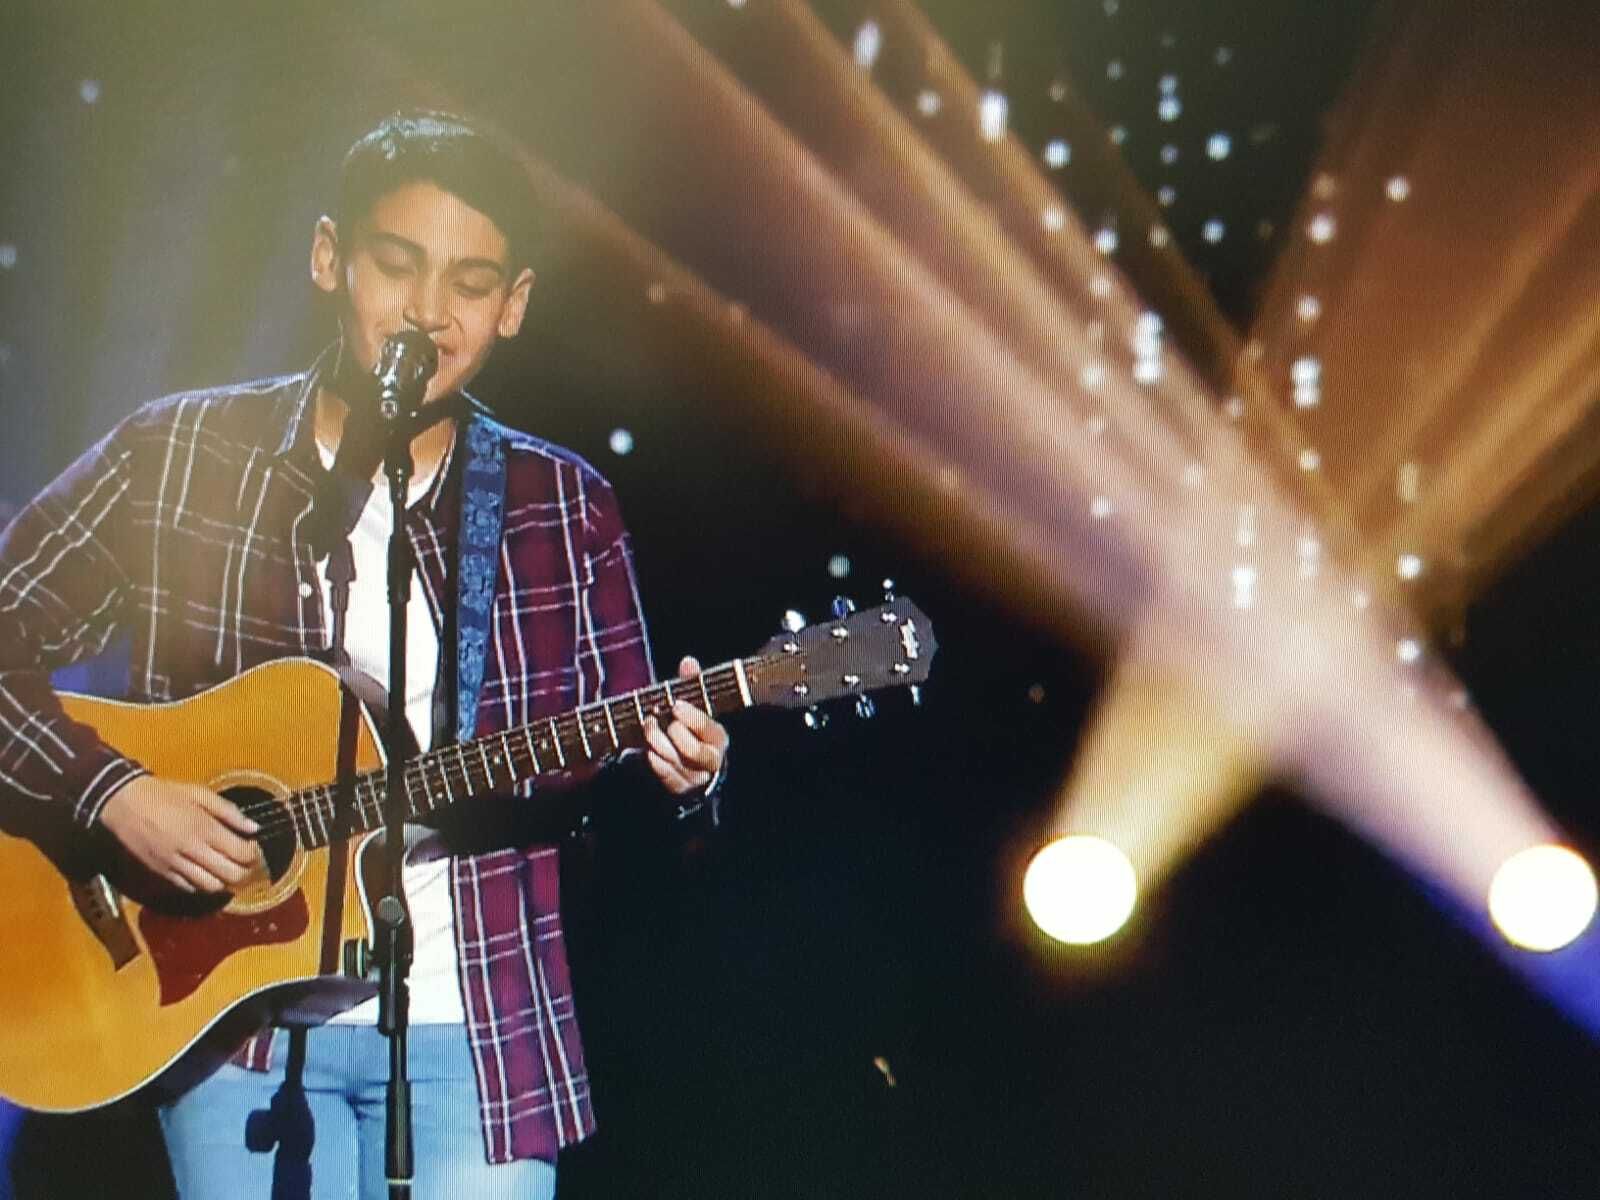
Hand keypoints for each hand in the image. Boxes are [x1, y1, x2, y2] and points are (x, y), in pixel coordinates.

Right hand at [99, 775, 261, 893]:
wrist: (123, 803)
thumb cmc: (163, 794)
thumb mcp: (200, 793)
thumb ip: (229, 812)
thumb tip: (254, 827)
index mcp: (204, 827)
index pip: (241, 853)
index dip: (253, 855)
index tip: (253, 849)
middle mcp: (192, 849)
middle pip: (231, 875)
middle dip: (245, 872)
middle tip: (246, 864)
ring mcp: (176, 864)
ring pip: (211, 886)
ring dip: (225, 882)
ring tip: (227, 870)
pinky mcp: (162, 872)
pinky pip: (189, 888)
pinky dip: (203, 885)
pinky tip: (206, 873)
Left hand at [643, 656, 729, 795]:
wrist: (698, 763)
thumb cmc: (695, 727)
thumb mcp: (697, 704)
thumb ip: (693, 683)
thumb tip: (687, 661)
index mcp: (719, 737)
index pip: (708, 730)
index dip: (692, 717)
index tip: (675, 705)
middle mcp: (711, 760)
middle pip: (692, 751)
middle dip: (672, 733)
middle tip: (654, 718)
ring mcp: (697, 776)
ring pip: (677, 764)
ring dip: (658, 744)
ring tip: (648, 728)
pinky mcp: (682, 788)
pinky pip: (668, 779)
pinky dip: (657, 764)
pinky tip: (648, 751)